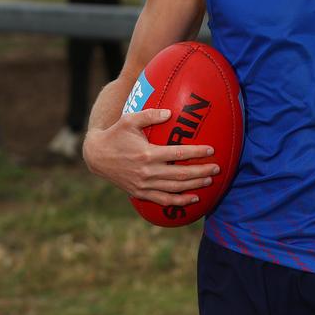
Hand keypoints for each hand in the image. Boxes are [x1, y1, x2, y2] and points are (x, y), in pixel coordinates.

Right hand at [82, 108, 219, 207]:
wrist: (97, 156)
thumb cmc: (115, 134)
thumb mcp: (129, 120)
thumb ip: (150, 115)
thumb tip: (170, 113)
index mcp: (147, 153)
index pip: (178, 154)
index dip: (196, 152)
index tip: (211, 150)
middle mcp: (147, 171)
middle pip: (181, 174)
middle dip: (201, 171)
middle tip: (217, 168)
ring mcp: (144, 184)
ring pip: (175, 188)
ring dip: (195, 185)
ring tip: (210, 180)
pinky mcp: (140, 193)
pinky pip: (163, 200)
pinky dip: (179, 201)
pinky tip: (193, 198)